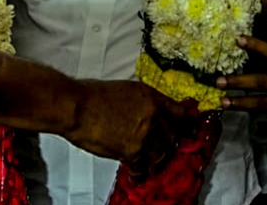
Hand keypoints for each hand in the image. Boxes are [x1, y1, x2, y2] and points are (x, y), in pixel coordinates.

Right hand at [63, 80, 194, 168]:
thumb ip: (140, 103)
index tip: (190, 130)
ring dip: (156, 162)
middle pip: (172, 136)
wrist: (77, 106)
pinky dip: (139, 174)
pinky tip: (136, 176)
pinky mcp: (133, 151)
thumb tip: (144, 114)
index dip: (186, 124)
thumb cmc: (92, 95)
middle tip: (165, 152)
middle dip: (169, 146)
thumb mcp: (124, 90)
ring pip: (160, 154)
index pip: (179, 112)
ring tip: (151, 167)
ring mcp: (145, 134)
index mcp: (151, 97)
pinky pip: (142, 167)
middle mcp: (153, 114)